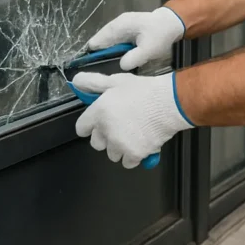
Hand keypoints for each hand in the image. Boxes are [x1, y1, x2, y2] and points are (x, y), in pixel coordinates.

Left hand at [73, 72, 193, 167]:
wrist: (168, 103)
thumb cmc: (144, 91)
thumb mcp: (116, 81)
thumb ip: (93, 83)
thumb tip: (76, 81)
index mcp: (98, 112)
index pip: (82, 128)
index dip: (90, 126)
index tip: (98, 124)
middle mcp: (105, 131)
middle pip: (96, 144)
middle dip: (106, 138)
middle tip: (120, 127)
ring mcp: (119, 144)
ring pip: (112, 154)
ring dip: (120, 148)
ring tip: (133, 134)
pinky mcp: (133, 155)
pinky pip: (128, 162)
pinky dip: (133, 156)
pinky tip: (141, 143)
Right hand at [85, 7, 185, 70]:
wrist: (172, 24)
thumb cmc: (161, 34)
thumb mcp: (150, 48)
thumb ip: (135, 57)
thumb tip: (121, 66)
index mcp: (120, 25)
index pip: (99, 39)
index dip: (91, 53)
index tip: (85, 66)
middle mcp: (117, 25)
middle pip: (100, 41)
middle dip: (95, 55)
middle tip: (90, 72)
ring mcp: (120, 28)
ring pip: (106, 42)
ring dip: (102, 54)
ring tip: (98, 70)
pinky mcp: (125, 33)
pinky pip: (113, 43)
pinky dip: (110, 52)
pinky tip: (111, 63)